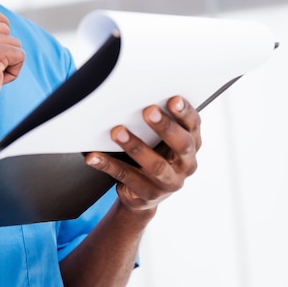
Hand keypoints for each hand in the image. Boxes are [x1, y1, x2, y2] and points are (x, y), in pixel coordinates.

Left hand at [85, 96, 200, 211]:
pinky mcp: (147, 195)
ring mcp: (169, 182)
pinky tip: (93, 157)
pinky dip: (108, 165)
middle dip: (165, 127)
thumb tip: (134, 91)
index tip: (173, 99)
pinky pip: (126, 177)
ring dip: (136, 146)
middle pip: (181, 144)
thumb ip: (157, 119)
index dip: (185, 113)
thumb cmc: (152, 154)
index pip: (193, 126)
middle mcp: (186, 164)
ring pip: (155, 165)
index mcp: (191, 144)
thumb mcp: (160, 138)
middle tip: (149, 111)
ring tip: (117, 132)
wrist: (143, 194)